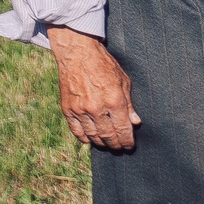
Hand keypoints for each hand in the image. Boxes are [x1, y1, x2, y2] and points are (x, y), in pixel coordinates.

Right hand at [50, 28, 138, 149]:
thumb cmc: (104, 64)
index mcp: (114, 100)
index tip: (130, 146)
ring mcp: (80, 110)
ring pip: (92, 136)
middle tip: (120, 148)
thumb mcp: (123, 81)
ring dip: (101, 143)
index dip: (127, 141)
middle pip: (108, 136)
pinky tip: (91, 139)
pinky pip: (76, 131)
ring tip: (107, 145)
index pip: (123, 129)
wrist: (77, 54)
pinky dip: (85, 138)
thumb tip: (135, 122)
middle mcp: (97, 108)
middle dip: (116, 145)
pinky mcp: (68, 109)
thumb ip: (129, 104)